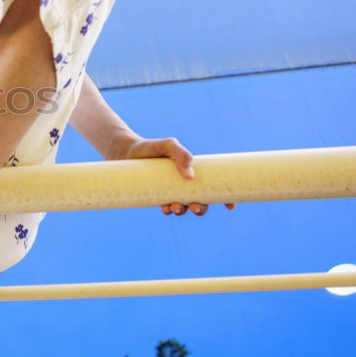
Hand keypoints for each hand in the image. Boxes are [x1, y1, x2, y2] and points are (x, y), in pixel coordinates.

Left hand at [118, 137, 235, 216]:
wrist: (125, 152)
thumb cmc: (150, 147)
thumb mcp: (168, 145)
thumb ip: (181, 155)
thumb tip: (190, 177)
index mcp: (192, 172)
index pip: (213, 186)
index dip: (224, 197)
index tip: (230, 206)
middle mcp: (183, 183)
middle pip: (200, 201)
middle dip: (200, 208)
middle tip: (193, 207)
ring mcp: (170, 191)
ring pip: (183, 207)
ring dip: (182, 211)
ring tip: (173, 207)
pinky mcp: (156, 196)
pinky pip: (167, 208)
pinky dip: (168, 211)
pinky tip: (165, 208)